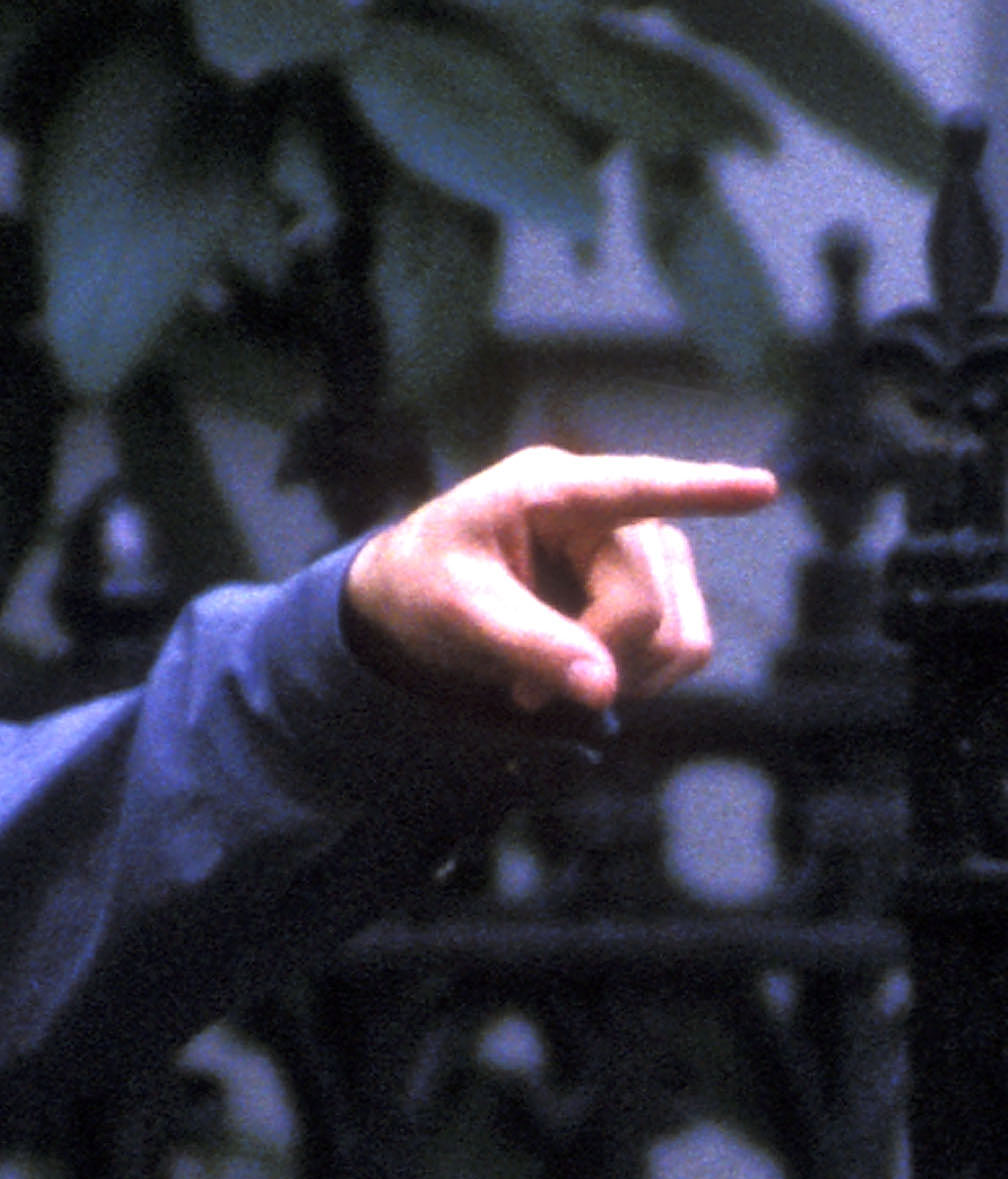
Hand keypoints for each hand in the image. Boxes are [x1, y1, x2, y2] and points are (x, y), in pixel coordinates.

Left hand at [342, 446, 779, 714]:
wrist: (415, 597)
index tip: (763, 488)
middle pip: (643, 602)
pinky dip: (645, 675)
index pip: (632, 487)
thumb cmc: (425, 585)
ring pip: (678, 630)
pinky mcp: (654, 582)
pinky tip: (591, 673)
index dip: (700, 489)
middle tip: (524, 691)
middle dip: (591, 657)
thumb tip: (603, 689)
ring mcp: (639, 545)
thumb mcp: (456, 613)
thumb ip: (526, 644)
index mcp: (547, 489)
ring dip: (623, 673)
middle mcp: (607, 508)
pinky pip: (688, 644)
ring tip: (551, 680)